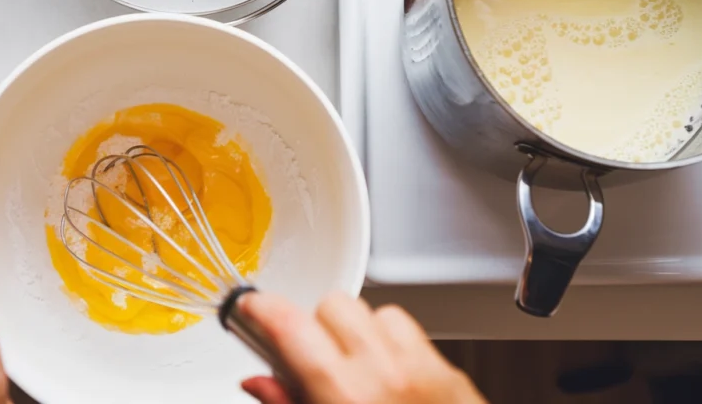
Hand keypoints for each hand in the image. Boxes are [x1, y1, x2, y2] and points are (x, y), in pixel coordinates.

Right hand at [239, 292, 485, 403]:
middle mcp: (384, 374)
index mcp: (345, 396)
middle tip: (312, 359)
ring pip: (373, 312)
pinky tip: (388, 372)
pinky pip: (410, 331)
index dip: (262, 308)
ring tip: (355, 368)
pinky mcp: (449, 373)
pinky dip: (392, 342)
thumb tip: (257, 383)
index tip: (253, 308)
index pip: (290, 325)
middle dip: (315, 325)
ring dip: (357, 332)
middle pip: (332, 306)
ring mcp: (421, 370)